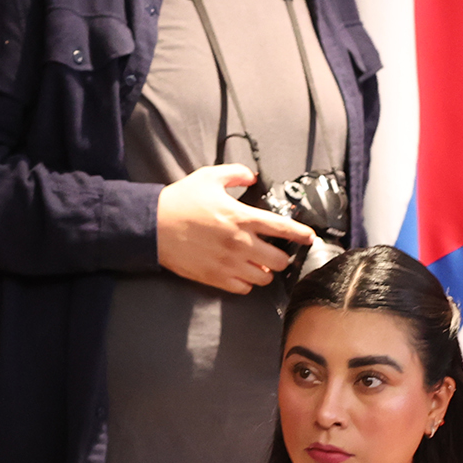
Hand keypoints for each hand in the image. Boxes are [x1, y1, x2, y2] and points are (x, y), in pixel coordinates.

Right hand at [155, 163, 312, 293]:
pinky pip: (244, 289)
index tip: (310, 237)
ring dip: (265, 271)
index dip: (301, 234)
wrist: (153, 226)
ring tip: (259, 264)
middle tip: (276, 252)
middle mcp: (240, 243)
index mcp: (242, 217)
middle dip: (282, 257)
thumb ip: (236, 173)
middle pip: (279, 260)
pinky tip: (243, 274)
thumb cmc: (180, 201)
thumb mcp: (209, 177)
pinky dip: (248, 283)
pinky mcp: (215, 278)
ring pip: (264, 278)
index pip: (283, 229)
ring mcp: (228, 264)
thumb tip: (252, 177)